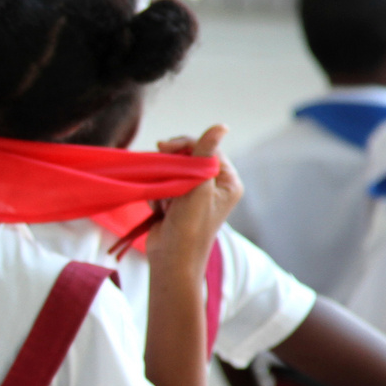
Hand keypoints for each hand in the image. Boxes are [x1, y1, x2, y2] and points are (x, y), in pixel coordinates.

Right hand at [146, 126, 241, 275]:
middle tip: (158, 168)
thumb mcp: (198, 188)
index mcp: (227, 182)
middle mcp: (213, 187)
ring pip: (173, 172)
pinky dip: (157, 193)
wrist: (171, 260)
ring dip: (163, 182)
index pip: (207, 150)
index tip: (163, 148)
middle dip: (171, 167)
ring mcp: (195, 196)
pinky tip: (159, 208)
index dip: (186, 146)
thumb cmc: (189, 228)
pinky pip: (164, 186)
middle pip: (189, 159)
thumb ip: (205, 155)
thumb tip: (221, 126)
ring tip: (163, 201)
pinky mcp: (177, 204)